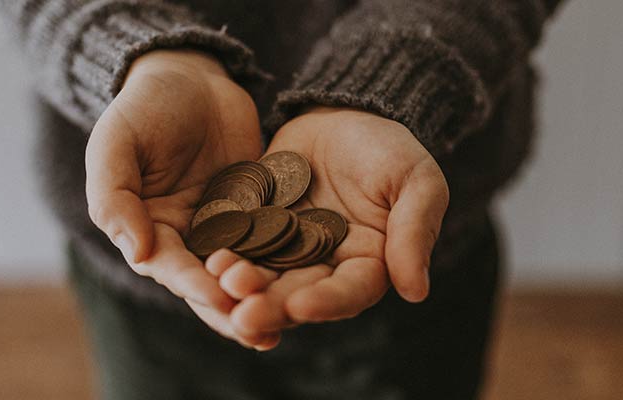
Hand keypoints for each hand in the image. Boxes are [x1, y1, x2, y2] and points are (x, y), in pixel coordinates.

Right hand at [85, 50, 261, 330]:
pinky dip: (287, 262)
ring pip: (244, 271)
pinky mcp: (258, 212)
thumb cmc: (143, 107)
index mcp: (148, 230)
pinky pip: (273, 241)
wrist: (190, 76)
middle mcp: (186, 238)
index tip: (219, 297)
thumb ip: (116, 197)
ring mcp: (225, 227)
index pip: (170, 267)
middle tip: (260, 331)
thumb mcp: (116, 144)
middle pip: (209, 283)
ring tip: (287, 322)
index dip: (193, 284)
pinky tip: (312, 281)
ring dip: (262, 297)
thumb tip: (139, 254)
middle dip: (233, 308)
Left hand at [209, 107, 449, 345]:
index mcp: (368, 264)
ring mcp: (285, 248)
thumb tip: (416, 291)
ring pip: (263, 276)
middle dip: (272, 305)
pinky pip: (238, 244)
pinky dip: (224, 253)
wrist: (342, 112)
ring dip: (242, 286)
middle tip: (244, 315)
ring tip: (221, 283)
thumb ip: (414, 231)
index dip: (326, 303)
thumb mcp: (416, 180)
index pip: (349, 292)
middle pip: (298, 294)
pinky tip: (206, 258)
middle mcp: (324, 266)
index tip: (301, 306)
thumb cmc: (389, 147)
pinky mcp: (255, 227)